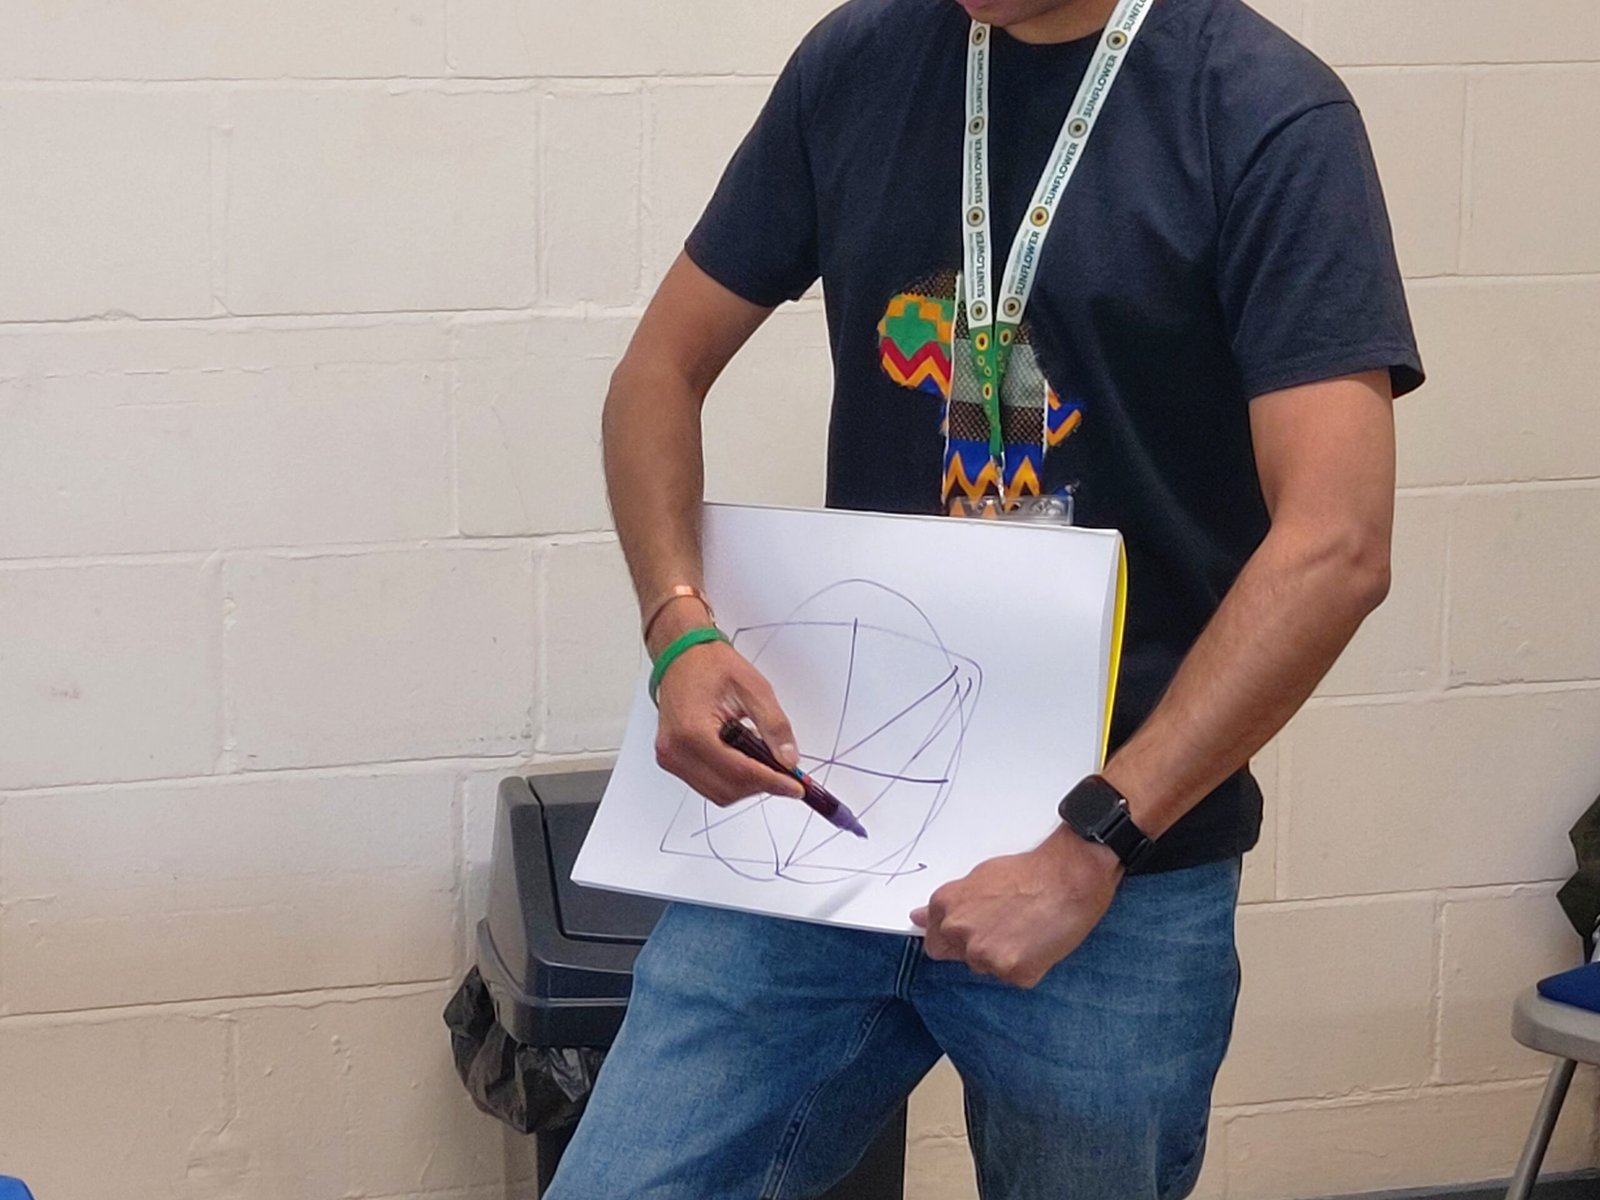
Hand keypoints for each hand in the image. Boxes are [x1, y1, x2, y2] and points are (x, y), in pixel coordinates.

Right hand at [650, 605, 804, 807]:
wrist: (682, 654)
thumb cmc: (709, 664)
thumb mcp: (754, 688)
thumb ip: (774, 726)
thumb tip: (789, 759)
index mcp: (692, 730)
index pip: (739, 771)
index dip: (772, 782)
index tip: (795, 788)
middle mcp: (675, 749)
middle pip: (728, 789)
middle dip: (761, 785)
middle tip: (786, 775)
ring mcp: (670, 757)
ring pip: (718, 792)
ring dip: (746, 784)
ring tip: (764, 761)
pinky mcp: (672, 759)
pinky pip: (707, 784)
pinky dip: (731, 779)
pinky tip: (744, 758)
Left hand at [911, 827, 1122, 987]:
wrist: (1069, 878)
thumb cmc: (1028, 873)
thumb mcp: (978, 878)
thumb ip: (948, 904)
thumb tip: (916, 917)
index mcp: (945, 908)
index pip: (934, 940)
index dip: (955, 938)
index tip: (972, 932)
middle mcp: (959, 933)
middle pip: (959, 956)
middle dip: (977, 948)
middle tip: (1006, 928)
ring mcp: (985, 955)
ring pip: (987, 968)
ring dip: (1003, 957)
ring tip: (1026, 930)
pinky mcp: (1014, 973)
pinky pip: (1014, 978)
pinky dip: (1027, 965)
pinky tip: (1039, 942)